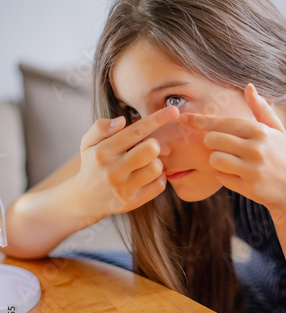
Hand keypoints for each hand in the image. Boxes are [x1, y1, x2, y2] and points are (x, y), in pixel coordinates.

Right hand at [73, 106, 178, 224]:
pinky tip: (148, 176)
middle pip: (151, 149)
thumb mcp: (88, 143)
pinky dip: (158, 178)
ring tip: (146, 163)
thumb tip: (121, 121)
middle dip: (154, 145)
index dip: (157, 119)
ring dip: (156, 162)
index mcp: (103, 152)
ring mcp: (123, 188)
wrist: (85, 200)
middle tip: (147, 148)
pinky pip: (159, 185)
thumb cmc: (92, 164)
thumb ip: (100, 127)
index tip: (174, 110)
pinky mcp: (133, 202)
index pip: (135, 131)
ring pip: (157, 168)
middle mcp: (113, 170)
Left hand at [178, 84, 285, 208]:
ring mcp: (252, 169)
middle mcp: (256, 148)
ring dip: (217, 160)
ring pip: (214, 159)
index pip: (222, 122)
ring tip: (232, 162)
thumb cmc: (281, 156)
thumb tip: (249, 86)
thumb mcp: (276, 130)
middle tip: (224, 147)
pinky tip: (238, 176)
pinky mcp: (247, 187)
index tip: (182, 118)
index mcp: (260, 131)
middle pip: (212, 140)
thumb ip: (261, 109)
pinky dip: (225, 176)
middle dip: (211, 143)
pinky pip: (221, 177)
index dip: (200, 120)